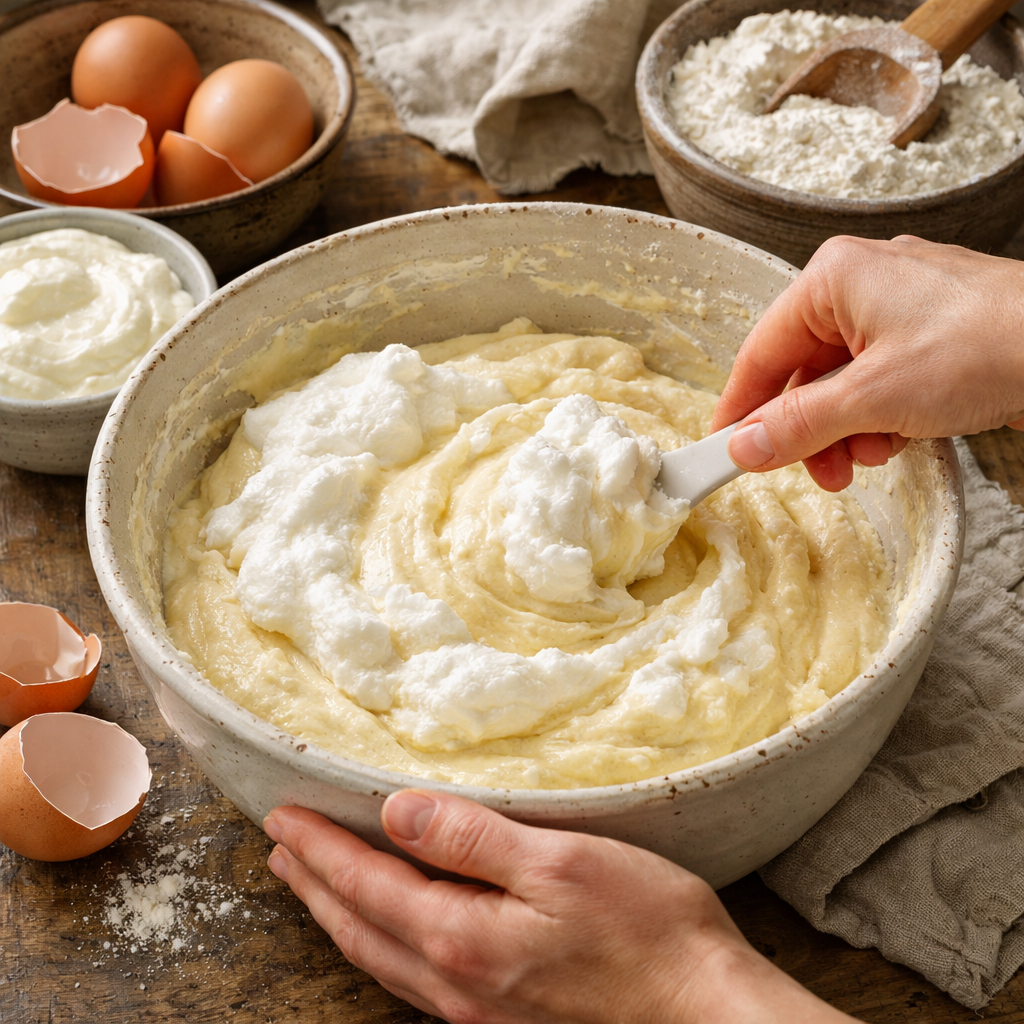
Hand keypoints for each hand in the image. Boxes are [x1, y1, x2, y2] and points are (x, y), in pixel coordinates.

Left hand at [264, 792, 858, 1022]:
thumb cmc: (646, 929)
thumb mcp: (560, 863)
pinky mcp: (504, 1016)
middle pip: (360, 926)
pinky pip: (414, 978)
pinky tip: (389, 934)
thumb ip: (473, 840)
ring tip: (316, 886)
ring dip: (340, 916)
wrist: (704, 1010)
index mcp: (462, 938)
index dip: (321, 847)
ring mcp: (478, 1009)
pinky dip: (381, 944)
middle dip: (314, 884)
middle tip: (281, 848)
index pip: (367, 883)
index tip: (284, 815)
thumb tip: (398, 812)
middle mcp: (456, 983)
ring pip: (381, 957)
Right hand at [712, 235, 1023, 490]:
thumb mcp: (873, 398)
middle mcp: (863, 284)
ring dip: (849, 430)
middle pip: (803, 372)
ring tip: (875, 455)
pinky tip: (903, 438)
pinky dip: (882, 417)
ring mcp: (903, 308)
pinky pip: (881, 382)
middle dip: (810, 430)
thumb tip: (743, 447)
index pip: (761, 353)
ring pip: (843, 382)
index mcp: (834, 279)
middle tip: (816, 472)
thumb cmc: (988, 345)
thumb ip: (799, 425)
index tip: (722, 451)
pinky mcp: (934, 333)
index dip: (739, 408)